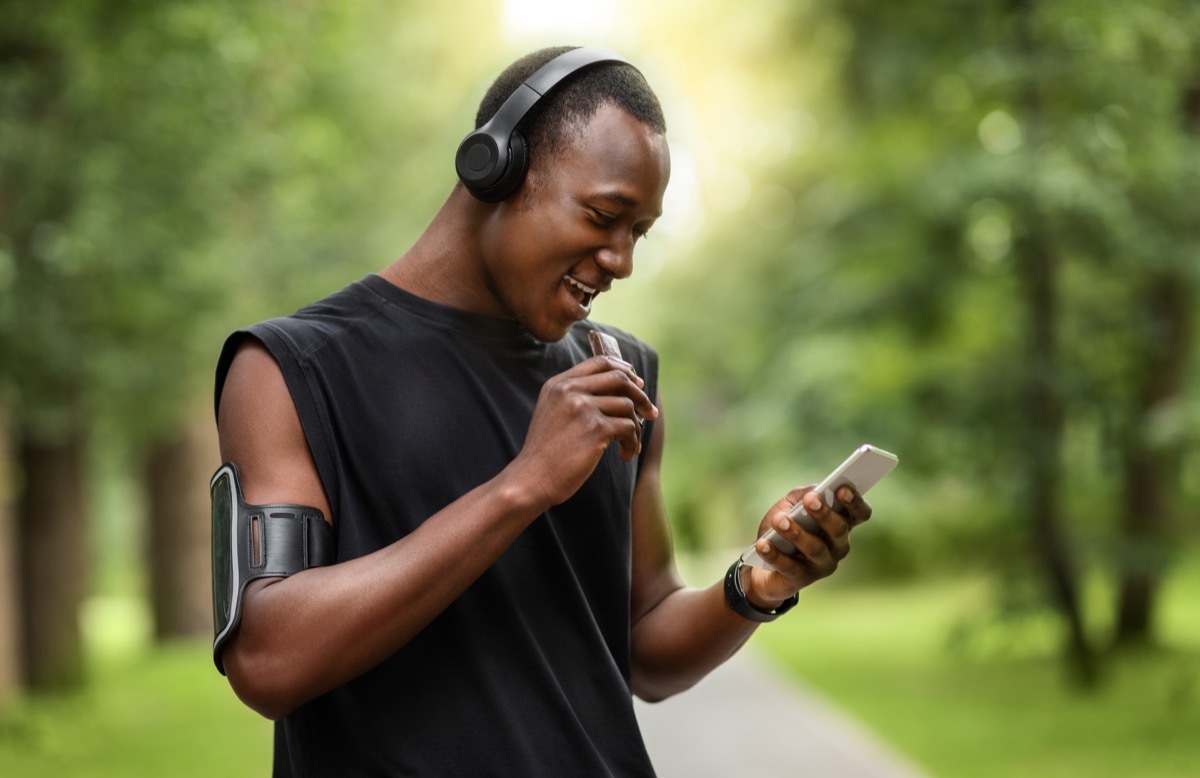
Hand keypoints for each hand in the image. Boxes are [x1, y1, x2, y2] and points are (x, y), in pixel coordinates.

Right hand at [510, 356, 658, 509]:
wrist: (531, 479)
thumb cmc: (545, 452)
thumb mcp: (553, 413)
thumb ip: (575, 396)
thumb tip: (619, 388)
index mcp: (559, 383)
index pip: (600, 362)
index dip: (624, 370)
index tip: (638, 384)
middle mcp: (570, 390)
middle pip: (619, 378)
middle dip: (641, 395)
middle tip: (650, 413)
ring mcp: (583, 408)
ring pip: (627, 406)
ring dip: (636, 428)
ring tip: (630, 445)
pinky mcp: (595, 429)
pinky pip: (628, 428)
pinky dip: (632, 443)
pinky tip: (625, 455)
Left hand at [742, 485, 872, 607]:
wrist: (761, 564)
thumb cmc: (783, 527)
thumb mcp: (790, 505)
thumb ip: (802, 494)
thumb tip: (814, 490)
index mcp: (841, 524)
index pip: (859, 514)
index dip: (854, 502)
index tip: (842, 488)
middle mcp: (838, 546)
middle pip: (839, 530)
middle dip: (825, 513)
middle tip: (810, 499)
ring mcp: (822, 565)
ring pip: (816, 549)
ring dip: (797, 533)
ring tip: (779, 520)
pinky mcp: (802, 579)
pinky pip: (790, 567)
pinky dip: (775, 555)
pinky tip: (763, 544)